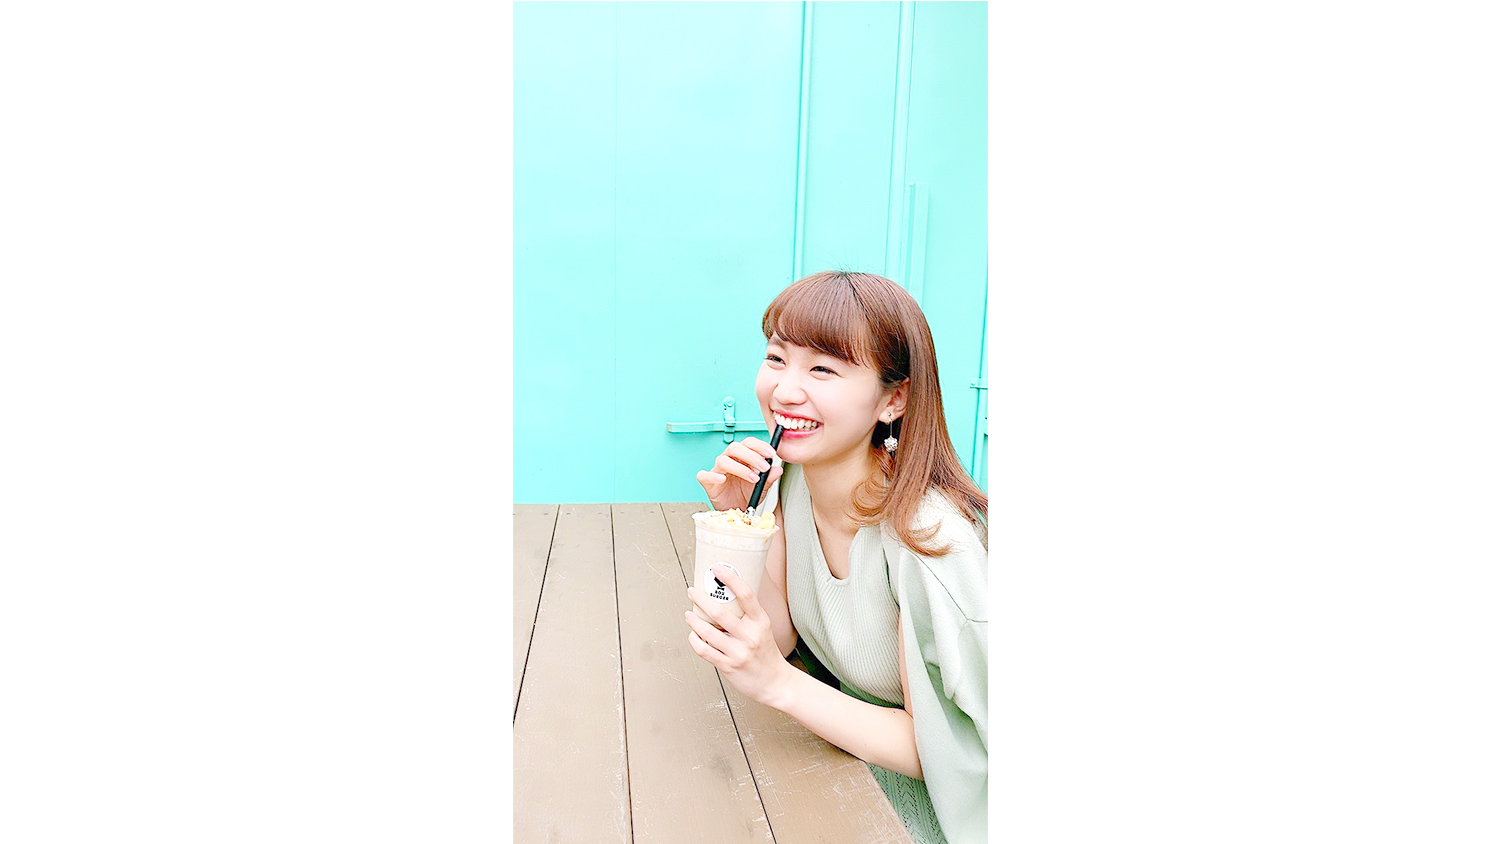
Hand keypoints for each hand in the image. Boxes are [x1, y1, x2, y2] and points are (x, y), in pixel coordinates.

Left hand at [685, 563, 792, 706]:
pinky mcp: (728, 666)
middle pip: (720, 612)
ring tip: (689, 615)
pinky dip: (694, 640)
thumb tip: (725, 596)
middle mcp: (750, 636)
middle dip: (701, 599)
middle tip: (692, 591)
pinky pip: (704, 650)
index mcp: (760, 622)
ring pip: (707, 632)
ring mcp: (739, 652)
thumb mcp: (763, 629)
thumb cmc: (766, 653)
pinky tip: (692, 635)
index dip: (730, 579)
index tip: (717, 569)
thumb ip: (747, 615)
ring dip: (693, 620)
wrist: (775, 682)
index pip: (746, 594)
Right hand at [696, 436, 781, 511]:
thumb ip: (769, 478)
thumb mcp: (761, 487)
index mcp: (741, 457)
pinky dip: (713, 476)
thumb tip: (778, 469)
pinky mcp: (707, 482)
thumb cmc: (745, 495)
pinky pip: (705, 475)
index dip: (760, 446)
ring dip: (740, 468)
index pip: (748, 443)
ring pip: (722, 460)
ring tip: (753, 478)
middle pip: (735, 447)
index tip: (771, 453)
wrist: (735, 512)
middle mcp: (728, 460)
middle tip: (764, 467)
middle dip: (752, 456)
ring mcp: (717, 470)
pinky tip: (723, 479)